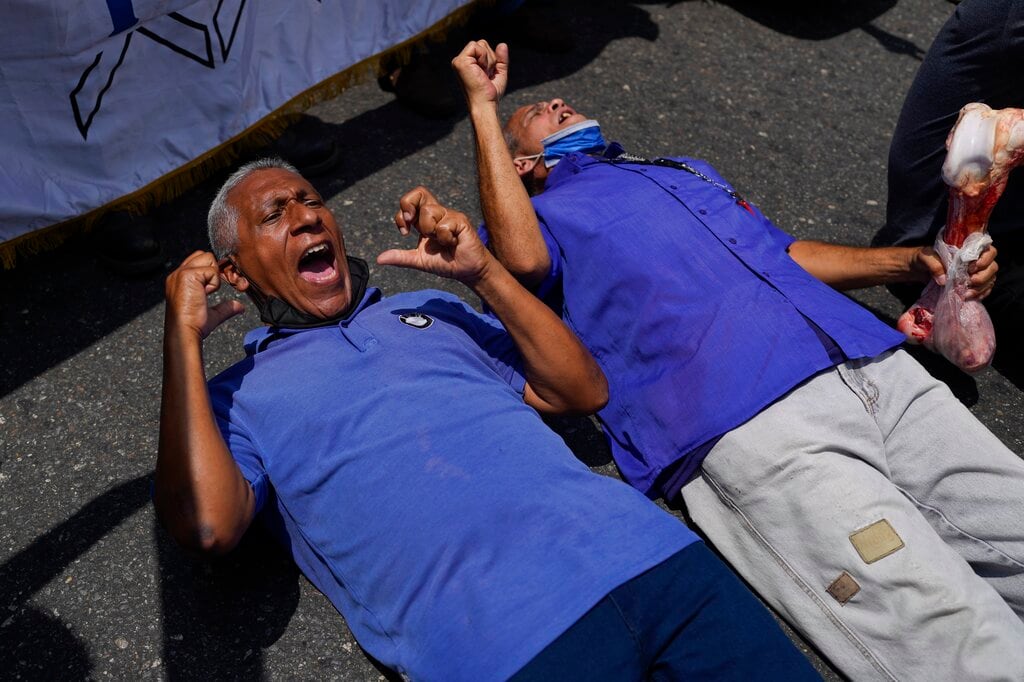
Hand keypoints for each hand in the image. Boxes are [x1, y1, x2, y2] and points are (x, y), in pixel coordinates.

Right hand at [164, 251, 244, 339]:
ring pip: (208, 258)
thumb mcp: (212, 314)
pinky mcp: (188, 275)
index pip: (199, 261)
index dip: (211, 271)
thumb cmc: (193, 325)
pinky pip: (212, 270)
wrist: (184, 332)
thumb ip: (225, 307)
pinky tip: (204, 294)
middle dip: (214, 270)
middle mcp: (177, 273)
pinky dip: (213, 283)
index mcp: (179, 279)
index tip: (212, 289)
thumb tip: (239, 307)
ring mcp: (181, 273)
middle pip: (204, 255)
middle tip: (212, 290)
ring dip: (213, 275)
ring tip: (205, 293)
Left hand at [378, 187, 492, 283]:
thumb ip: (400, 258)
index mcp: (425, 220)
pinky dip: (445, 238)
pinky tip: (453, 243)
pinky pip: (444, 224)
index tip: (404, 231)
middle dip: (409, 205)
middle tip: (411, 223)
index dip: (401, 214)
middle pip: (420, 192)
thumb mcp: (418, 260)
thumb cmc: (445, 263)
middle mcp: (437, 214)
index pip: (409, 202)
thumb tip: (379, 259)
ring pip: (429, 211)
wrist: (466, 271)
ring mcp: (449, 216)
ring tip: (441, 242)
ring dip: (430, 231)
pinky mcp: (461, 221)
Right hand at [451, 39, 507, 108]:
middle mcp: (461, 61)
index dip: (491, 59)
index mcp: (467, 63)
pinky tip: (480, 71)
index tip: (488, 75)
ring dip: (488, 60)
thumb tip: (502, 44)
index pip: (483, 47)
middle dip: (490, 58)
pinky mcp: (460, 61)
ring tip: (483, 74)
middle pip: (482, 43)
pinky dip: (484, 58)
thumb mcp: (499, 73)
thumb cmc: (491, 93)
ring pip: (480, 43)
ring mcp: (459, 61)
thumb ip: (501, 59)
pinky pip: (477, 46)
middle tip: (486, 75)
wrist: (485, 103)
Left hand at [913, 244, 997, 299]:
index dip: (985, 259)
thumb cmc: (924, 259)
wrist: (918, 269)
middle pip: (992, 267)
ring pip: (990, 279)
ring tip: (966, 293)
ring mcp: (976, 273)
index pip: (988, 250)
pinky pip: (984, 290)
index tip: (972, 268)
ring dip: (981, 288)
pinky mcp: (972, 285)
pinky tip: (969, 297)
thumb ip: (934, 265)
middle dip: (984, 276)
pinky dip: (980, 294)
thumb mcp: (925, 257)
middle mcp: (976, 260)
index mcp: (968, 248)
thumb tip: (944, 280)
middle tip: (970, 281)